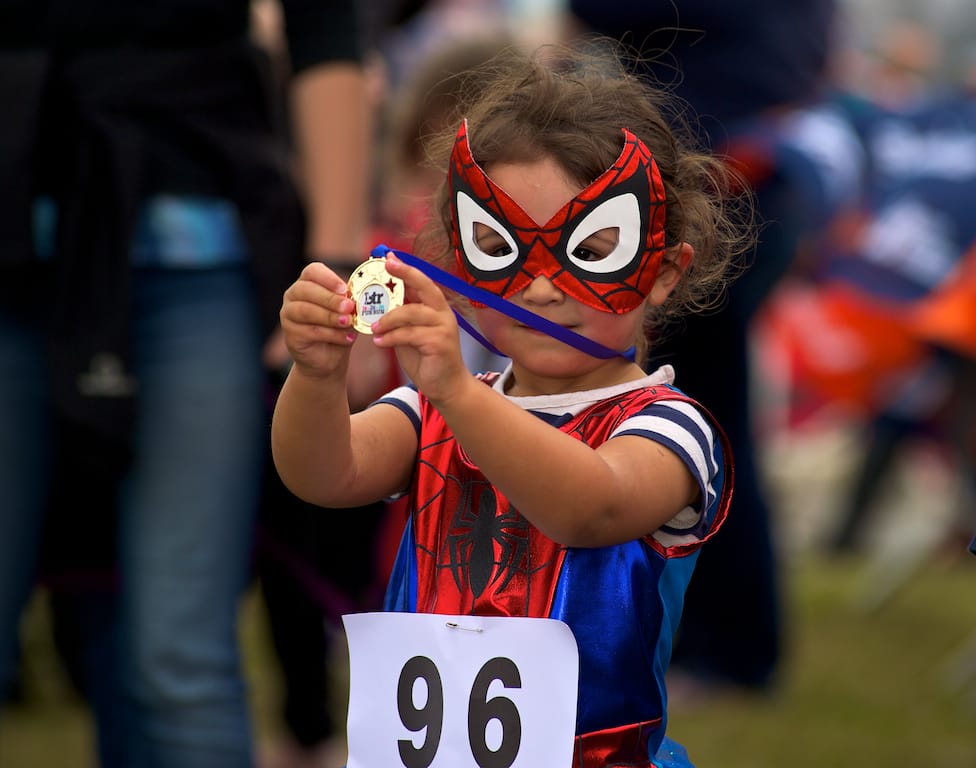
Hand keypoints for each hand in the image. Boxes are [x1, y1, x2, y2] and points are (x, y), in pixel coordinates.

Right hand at [279, 262, 355, 379]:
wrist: (328, 357)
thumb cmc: (339, 328)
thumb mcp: (349, 312)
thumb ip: (351, 302)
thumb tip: (363, 295)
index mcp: (309, 282)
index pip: (313, 271)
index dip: (328, 278)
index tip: (345, 289)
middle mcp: (294, 294)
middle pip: (307, 290)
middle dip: (330, 299)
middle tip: (349, 307)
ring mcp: (288, 313)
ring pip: (306, 311)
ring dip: (330, 317)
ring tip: (349, 322)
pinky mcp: (290, 334)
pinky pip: (310, 331)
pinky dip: (331, 334)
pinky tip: (347, 338)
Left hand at [371, 253, 468, 402]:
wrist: (446, 387)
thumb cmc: (426, 359)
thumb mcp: (409, 335)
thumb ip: (400, 319)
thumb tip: (377, 303)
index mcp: (436, 308)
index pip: (422, 282)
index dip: (406, 268)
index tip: (388, 257)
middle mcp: (443, 313)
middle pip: (425, 286)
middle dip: (405, 274)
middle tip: (385, 268)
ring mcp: (444, 327)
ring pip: (411, 313)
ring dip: (388, 319)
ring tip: (373, 328)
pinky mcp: (440, 343)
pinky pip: (410, 334)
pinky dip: (392, 337)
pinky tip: (380, 343)